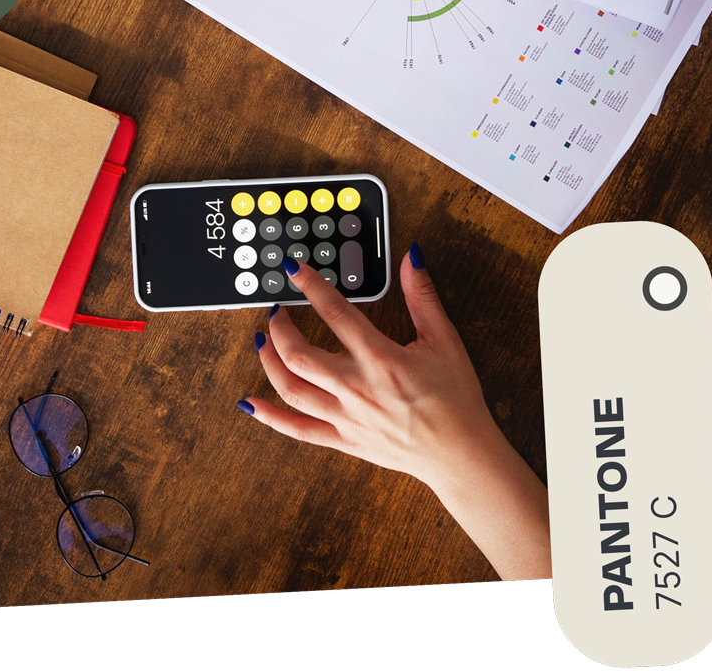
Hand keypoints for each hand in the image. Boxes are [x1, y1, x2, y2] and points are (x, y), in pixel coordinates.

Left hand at [241, 248, 500, 490]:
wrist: (462, 454)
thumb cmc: (456, 398)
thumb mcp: (443, 340)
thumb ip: (422, 296)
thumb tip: (412, 257)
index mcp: (380, 359)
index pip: (335, 312)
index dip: (310, 285)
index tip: (293, 269)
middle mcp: (357, 388)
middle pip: (299, 354)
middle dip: (280, 328)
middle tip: (276, 310)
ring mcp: (346, 417)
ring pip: (291, 389)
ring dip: (269, 361)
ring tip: (263, 340)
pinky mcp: (344, 440)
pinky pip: (298, 430)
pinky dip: (270, 416)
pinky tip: (249, 402)